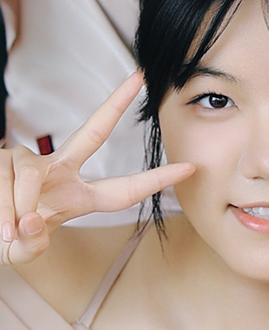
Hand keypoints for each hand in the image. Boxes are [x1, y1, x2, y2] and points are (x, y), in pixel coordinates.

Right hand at [0, 72, 194, 264]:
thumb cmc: (0, 238)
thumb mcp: (21, 252)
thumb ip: (32, 246)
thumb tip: (33, 220)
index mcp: (75, 196)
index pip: (123, 190)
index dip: (155, 180)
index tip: (189, 168)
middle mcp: (57, 172)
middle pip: (93, 131)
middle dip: (116, 103)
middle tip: (139, 77)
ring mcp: (29, 162)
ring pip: (31, 177)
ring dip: (19, 209)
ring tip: (8, 232)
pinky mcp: (2, 159)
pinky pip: (11, 181)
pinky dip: (3, 209)